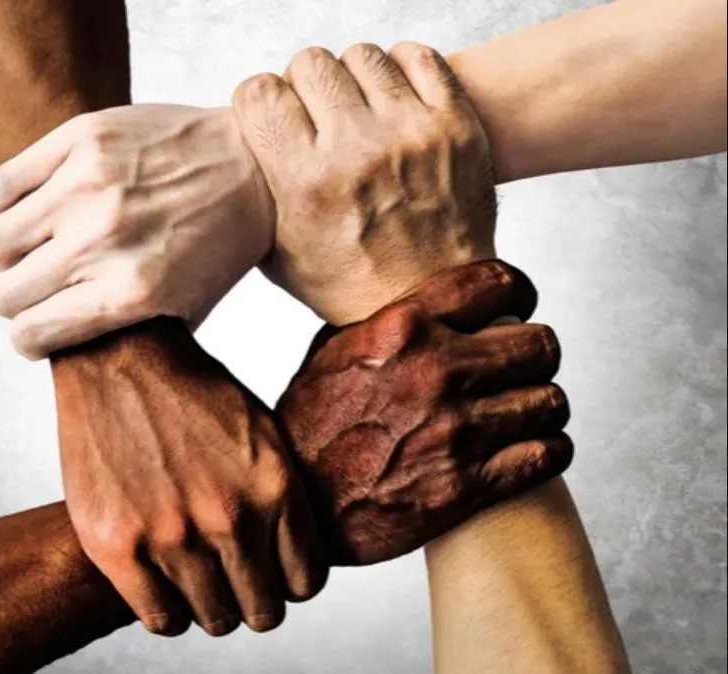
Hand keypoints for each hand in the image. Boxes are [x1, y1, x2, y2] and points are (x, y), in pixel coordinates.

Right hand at [0, 104, 273, 358]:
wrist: (257, 167)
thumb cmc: (223, 242)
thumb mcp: (189, 307)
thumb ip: (128, 333)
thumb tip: (68, 350)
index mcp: (130, 293)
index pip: (32, 333)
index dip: (30, 339)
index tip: (38, 331)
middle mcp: (101, 242)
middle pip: (5, 293)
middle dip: (18, 301)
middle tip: (41, 289)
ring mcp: (87, 186)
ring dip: (9, 254)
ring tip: (36, 248)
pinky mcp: (79, 140)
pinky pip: (1, 184)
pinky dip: (2, 206)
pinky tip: (29, 211)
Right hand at [51, 319, 324, 636]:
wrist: (121, 356)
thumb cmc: (194, 392)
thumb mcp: (264, 431)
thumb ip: (283, 494)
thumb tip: (297, 555)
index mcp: (274, 487)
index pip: (307, 582)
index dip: (291, 582)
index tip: (274, 572)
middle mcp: (229, 517)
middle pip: (263, 610)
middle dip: (255, 600)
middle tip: (237, 582)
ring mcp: (171, 534)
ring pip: (214, 619)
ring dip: (211, 606)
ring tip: (199, 579)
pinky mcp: (117, 545)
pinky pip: (161, 620)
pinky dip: (168, 612)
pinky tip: (166, 586)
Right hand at [232, 43, 495, 324]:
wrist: (432, 304)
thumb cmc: (351, 284)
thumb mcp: (279, 255)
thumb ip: (256, 197)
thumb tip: (238, 148)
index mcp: (307, 184)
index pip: (260, 93)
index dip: (259, 101)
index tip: (270, 117)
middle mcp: (358, 152)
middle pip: (309, 63)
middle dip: (303, 86)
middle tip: (315, 116)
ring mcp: (412, 134)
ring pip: (362, 55)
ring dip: (351, 77)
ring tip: (357, 110)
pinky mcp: (456, 127)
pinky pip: (420, 58)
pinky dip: (401, 69)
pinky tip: (393, 99)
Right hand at [278, 260, 572, 564]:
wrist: (298, 503)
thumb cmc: (308, 426)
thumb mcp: (332, 351)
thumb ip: (385, 321)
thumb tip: (425, 303)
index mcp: (404, 327)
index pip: (498, 283)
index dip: (520, 291)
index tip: (521, 305)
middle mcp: (437, 371)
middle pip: (540, 344)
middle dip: (535, 355)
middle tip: (521, 367)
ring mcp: (457, 430)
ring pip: (552, 401)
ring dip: (542, 407)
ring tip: (527, 412)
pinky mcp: (469, 484)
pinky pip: (549, 454)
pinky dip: (548, 451)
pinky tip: (530, 450)